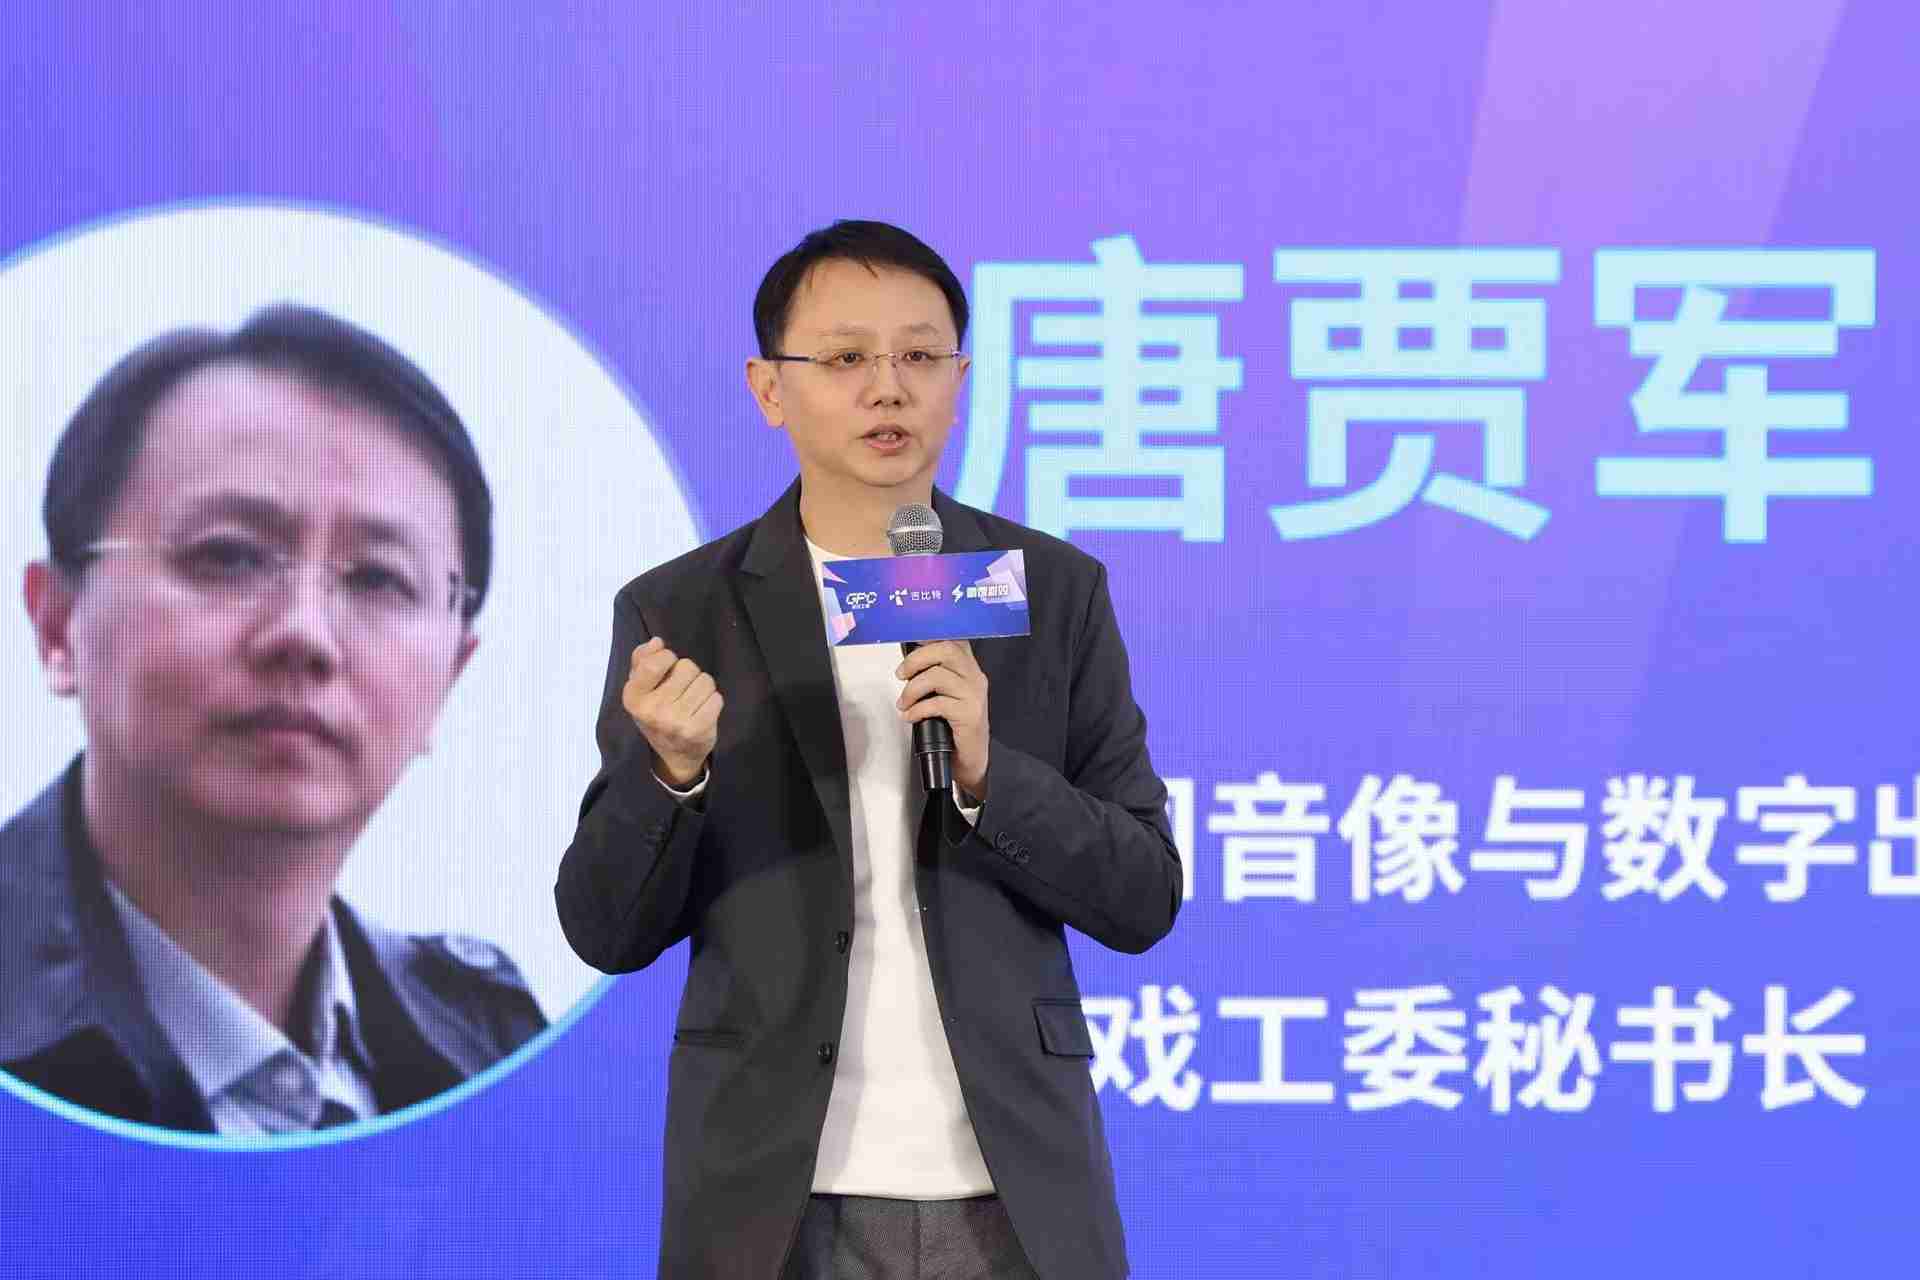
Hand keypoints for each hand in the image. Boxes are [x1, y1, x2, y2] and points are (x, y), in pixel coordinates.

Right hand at [623, 637, 721, 786]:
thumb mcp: (640, 687)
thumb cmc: (657, 711)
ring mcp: (675, 722)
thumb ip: (642, 659)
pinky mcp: (698, 730)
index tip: (668, 667)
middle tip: (681, 690)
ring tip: (693, 700)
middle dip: (688, 673)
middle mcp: (652, 711)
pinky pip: (717, 698)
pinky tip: (702, 711)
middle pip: (686, 667)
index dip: (668, 657)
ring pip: (705, 680)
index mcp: (633, 697)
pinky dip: (713, 701)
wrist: (674, 754)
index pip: (655, 662)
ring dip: (703, 687)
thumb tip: (657, 642)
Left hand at [896, 640, 988, 798]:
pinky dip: (918, 710)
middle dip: (916, 660)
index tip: (909, 641)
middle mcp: (974, 677)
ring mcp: (974, 695)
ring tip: (905, 703)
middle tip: (901, 674)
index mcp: (968, 668)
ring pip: (938, 676)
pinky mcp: (969, 715)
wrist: (971, 759)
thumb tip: (906, 664)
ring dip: (913, 689)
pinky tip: (911, 717)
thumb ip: (932, 675)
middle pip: (946, 650)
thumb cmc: (954, 727)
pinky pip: (937, 703)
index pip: (953, 639)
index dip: (930, 636)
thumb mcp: (944, 694)